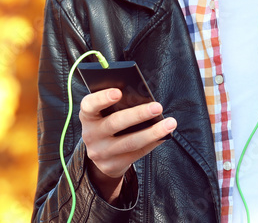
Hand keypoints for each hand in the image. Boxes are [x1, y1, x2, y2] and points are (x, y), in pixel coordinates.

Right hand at [79, 88, 176, 203]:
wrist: (100, 155)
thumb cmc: (107, 123)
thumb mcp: (104, 114)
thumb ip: (117, 106)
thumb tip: (144, 99)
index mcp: (87, 115)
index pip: (89, 105)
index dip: (102, 98)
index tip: (119, 92)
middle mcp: (90, 134)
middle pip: (115, 123)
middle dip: (138, 114)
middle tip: (157, 106)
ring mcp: (100, 153)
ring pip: (129, 142)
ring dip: (152, 132)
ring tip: (170, 123)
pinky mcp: (111, 165)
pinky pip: (136, 154)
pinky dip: (152, 143)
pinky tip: (164, 135)